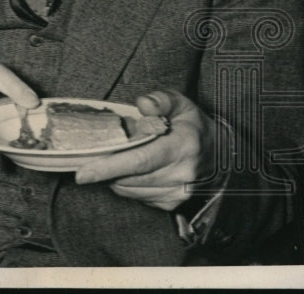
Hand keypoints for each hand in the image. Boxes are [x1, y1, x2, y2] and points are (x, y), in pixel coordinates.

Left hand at [75, 89, 218, 211]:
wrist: (221, 155)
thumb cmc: (192, 125)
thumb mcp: (181, 103)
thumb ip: (160, 99)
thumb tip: (142, 103)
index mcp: (182, 147)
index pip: (139, 161)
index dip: (108, 167)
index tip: (82, 173)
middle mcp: (181, 175)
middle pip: (129, 178)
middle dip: (106, 168)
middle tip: (98, 152)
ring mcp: (177, 193)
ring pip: (129, 190)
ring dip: (115, 176)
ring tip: (120, 156)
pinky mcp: (170, 204)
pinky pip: (136, 196)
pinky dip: (126, 184)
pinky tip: (132, 169)